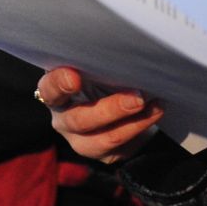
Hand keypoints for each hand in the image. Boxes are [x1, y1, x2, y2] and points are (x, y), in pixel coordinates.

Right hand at [34, 67, 160, 165]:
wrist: (118, 100)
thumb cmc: (101, 74)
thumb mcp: (95, 66)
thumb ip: (98, 62)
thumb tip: (123, 51)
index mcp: (54, 92)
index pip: (50, 89)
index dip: (60, 83)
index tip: (76, 77)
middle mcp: (63, 118)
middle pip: (79, 120)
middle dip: (111, 109)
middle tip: (137, 97)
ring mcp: (80, 140)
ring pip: (103, 140)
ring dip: (133, 123)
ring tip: (155, 106)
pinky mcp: (102, 153)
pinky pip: (121, 148)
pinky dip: (141, 128)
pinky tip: (156, 111)